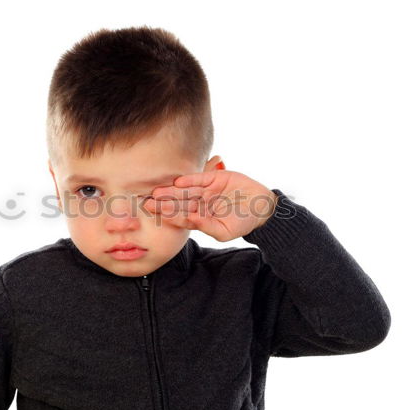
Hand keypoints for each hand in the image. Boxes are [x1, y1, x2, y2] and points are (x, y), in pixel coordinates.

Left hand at [143, 170, 277, 241]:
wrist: (262, 207)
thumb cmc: (243, 223)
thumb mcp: (225, 231)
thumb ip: (207, 226)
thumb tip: (191, 220)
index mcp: (200, 218)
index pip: (181, 217)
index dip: (169, 216)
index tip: (157, 216)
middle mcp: (200, 203)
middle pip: (179, 203)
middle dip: (164, 203)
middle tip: (147, 203)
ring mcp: (206, 190)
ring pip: (186, 190)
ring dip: (172, 191)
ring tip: (157, 192)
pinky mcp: (214, 178)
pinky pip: (200, 178)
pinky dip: (190, 179)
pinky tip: (178, 181)